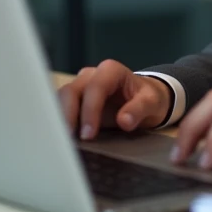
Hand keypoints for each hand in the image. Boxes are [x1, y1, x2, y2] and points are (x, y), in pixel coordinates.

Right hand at [57, 60, 171, 139]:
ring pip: (61, 98)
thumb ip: (139, 109)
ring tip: (63, 141)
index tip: (89, 134)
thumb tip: (124, 121)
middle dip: (68, 116)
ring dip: (60, 119)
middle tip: (70, 140)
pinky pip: (61, 108)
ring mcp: (81, 86)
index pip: (95, 87)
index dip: (90, 110)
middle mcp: (91, 75)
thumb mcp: (152, 102)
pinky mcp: (75, 100)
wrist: (145, 99)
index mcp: (111, 71)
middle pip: (71, 91)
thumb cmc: (148, 98)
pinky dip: (59, 122)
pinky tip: (61, 138)